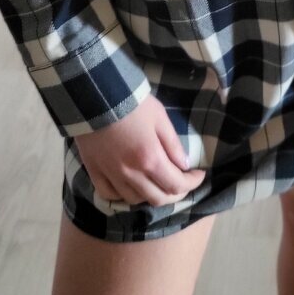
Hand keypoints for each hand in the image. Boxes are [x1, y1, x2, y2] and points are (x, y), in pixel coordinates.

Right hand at [74, 94, 205, 206]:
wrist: (95, 94)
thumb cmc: (132, 103)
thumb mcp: (159, 117)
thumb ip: (173, 144)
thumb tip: (185, 165)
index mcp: (150, 159)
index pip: (176, 185)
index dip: (192, 183)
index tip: (199, 174)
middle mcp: (131, 173)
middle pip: (158, 198)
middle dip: (175, 193)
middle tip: (182, 182)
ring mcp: (111, 175)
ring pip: (135, 200)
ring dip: (151, 195)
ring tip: (158, 184)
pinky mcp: (95, 172)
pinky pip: (110, 195)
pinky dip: (123, 196)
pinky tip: (130, 187)